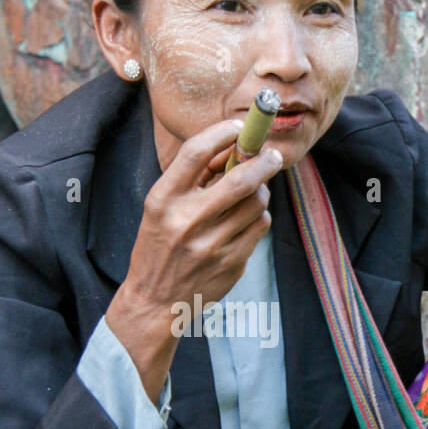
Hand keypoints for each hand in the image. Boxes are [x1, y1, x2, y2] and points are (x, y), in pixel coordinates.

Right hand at [122, 119, 282, 316]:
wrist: (154, 301)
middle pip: (240, 178)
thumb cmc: (158, 247)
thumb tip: (232, 146)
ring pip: (257, 203)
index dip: (222, 133)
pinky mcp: (231, 263)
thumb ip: (193, 178)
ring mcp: (211, 245)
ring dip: (261, 191)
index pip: (195, 152)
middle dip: (264, 160)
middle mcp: (186, 221)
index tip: (239, 127)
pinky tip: (246, 220)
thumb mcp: (161, 208)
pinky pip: (260, 227)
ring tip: (253, 193)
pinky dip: (258, 217)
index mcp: (163, 200)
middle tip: (273, 155)